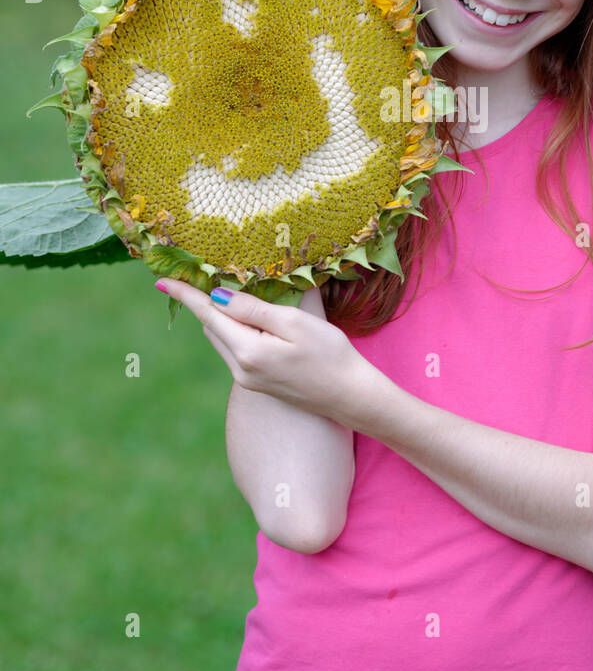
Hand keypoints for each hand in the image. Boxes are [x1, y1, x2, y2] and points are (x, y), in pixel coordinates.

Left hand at [154, 278, 381, 431]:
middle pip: (212, 326)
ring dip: (222, 316)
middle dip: (207, 301)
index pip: (208, 314)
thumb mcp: (295, 323)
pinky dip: (236, 330)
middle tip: (206, 273)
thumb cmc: (330, 355)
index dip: (185, 295)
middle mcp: (241, 369)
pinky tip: (254, 319)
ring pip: (223, 339)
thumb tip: (219, 295)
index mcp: (248, 351)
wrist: (351, 397)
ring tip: (233, 292)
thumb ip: (254, 309)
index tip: (162, 279)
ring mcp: (249, 380)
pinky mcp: (259, 384)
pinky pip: (236, 350)